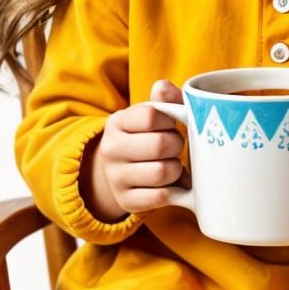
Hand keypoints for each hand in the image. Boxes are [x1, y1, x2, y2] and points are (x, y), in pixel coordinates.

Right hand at [81, 78, 190, 221]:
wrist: (120, 172)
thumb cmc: (145, 138)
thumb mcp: (150, 116)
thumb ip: (164, 100)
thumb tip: (163, 88)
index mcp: (117, 122)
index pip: (153, 116)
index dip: (170, 121)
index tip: (170, 125)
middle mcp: (111, 150)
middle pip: (161, 145)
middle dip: (177, 146)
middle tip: (174, 147)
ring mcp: (116, 178)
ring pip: (163, 172)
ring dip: (176, 169)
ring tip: (171, 165)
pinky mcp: (126, 201)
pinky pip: (161, 197)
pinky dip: (173, 191)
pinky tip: (170, 185)